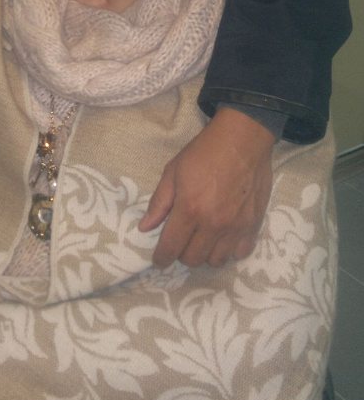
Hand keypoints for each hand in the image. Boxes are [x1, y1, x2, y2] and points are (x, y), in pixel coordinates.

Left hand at [138, 107, 274, 267]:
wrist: (243, 139)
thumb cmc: (204, 152)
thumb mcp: (173, 171)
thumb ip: (159, 202)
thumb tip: (145, 227)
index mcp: (189, 209)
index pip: (171, 248)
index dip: (161, 258)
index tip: (159, 259)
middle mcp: (213, 224)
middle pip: (193, 259)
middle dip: (182, 253)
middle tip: (182, 239)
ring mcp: (235, 227)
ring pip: (216, 260)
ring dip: (205, 253)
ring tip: (203, 238)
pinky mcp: (253, 225)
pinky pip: (239, 253)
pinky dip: (229, 250)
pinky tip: (224, 236)